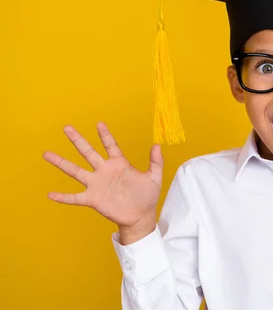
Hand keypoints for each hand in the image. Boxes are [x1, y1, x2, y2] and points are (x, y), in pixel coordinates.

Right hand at [44, 122, 162, 229]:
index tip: (99, 123)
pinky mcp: (93, 199)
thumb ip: (156, 162)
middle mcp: (104, 171)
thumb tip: (157, 145)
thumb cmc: (147, 196)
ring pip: (76, 171)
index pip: (111, 146)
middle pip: (88, 152)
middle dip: (78, 140)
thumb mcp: (154, 177)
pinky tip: (50, 194)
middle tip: (67, 128)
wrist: (141, 216)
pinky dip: (63, 197)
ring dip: (62, 163)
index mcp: (119, 164)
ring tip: (47, 154)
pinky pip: (75, 197)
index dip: (105, 135)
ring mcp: (97, 184)